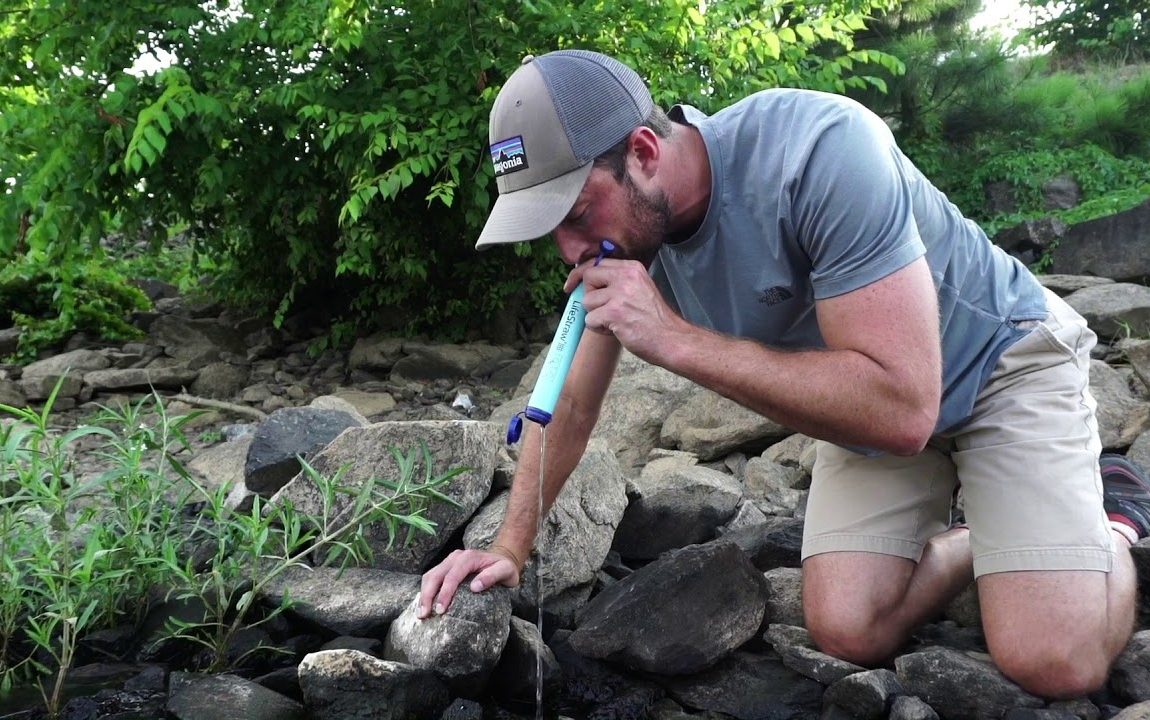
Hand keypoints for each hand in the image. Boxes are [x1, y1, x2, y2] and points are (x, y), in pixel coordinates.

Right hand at [417, 546, 521, 618]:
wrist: (502, 558)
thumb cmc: (504, 567)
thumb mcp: (505, 571)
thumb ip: (492, 576)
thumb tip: (475, 587)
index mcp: (468, 557)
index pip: (452, 576)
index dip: (444, 593)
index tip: (441, 610)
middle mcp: (456, 557)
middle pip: (435, 575)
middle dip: (428, 595)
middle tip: (424, 614)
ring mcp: (449, 561)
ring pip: (430, 576)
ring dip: (424, 594)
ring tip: (421, 613)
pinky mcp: (446, 567)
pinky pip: (432, 577)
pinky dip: (426, 591)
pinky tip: (424, 605)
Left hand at [567, 258, 685, 363]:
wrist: (671, 338)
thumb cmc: (655, 319)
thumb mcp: (640, 288)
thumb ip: (618, 281)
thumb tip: (588, 280)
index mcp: (632, 268)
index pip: (596, 262)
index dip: (580, 273)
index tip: (571, 285)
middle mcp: (626, 277)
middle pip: (588, 277)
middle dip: (588, 295)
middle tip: (599, 309)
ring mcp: (620, 294)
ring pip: (587, 301)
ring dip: (596, 316)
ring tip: (615, 322)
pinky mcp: (614, 313)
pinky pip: (590, 319)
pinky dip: (599, 329)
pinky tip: (616, 330)